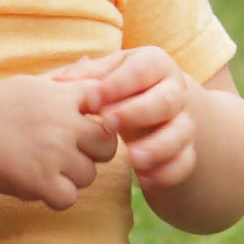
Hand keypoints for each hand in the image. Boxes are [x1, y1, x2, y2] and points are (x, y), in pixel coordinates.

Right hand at [0, 75, 118, 210]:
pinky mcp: (41, 181)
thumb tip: (88, 60)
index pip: (107, 105)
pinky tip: (39, 185)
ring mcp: (54, 153)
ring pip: (89, 175)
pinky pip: (69, 198)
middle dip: (92, 152)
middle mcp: (63, 123)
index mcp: (62, 96)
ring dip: (71, 176)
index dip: (100, 119)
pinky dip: (56, 197)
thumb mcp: (29, 83)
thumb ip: (64, 76)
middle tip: (67, 153)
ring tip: (45, 167)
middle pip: (108, 146)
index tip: (81, 127)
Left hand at [53, 47, 197, 192]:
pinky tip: (144, 180)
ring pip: (180, 134)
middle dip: (138, 113)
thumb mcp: (106, 74)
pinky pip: (185, 162)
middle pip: (166, 100)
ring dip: (157, 148)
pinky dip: (167, 172)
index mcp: (154, 64)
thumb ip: (84, 76)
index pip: (142, 69)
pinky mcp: (187, 149)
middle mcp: (174, 90)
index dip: (118, 85)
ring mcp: (184, 121)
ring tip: (131, 160)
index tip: (92, 101)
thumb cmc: (121, 86)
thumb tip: (56, 83)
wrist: (155, 108)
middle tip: (108, 124)